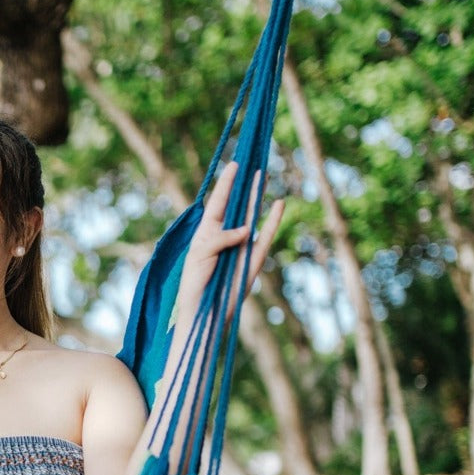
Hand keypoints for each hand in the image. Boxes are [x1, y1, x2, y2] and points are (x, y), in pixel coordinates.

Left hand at [177, 162, 285, 325]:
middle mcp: (225, 235)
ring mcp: (241, 245)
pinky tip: (278, 204)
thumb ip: (219, 238)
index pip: (218, 203)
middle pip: (237, 204)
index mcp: (206, 232)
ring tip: (264, 174)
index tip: (235, 164)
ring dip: (257, 196)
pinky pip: (266, 236)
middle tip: (254, 163)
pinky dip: (272, 221)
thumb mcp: (200, 255)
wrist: (204, 312)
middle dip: (244, 185)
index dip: (226, 184)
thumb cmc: (195, 283)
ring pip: (252, 215)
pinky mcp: (253, 258)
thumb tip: (246, 229)